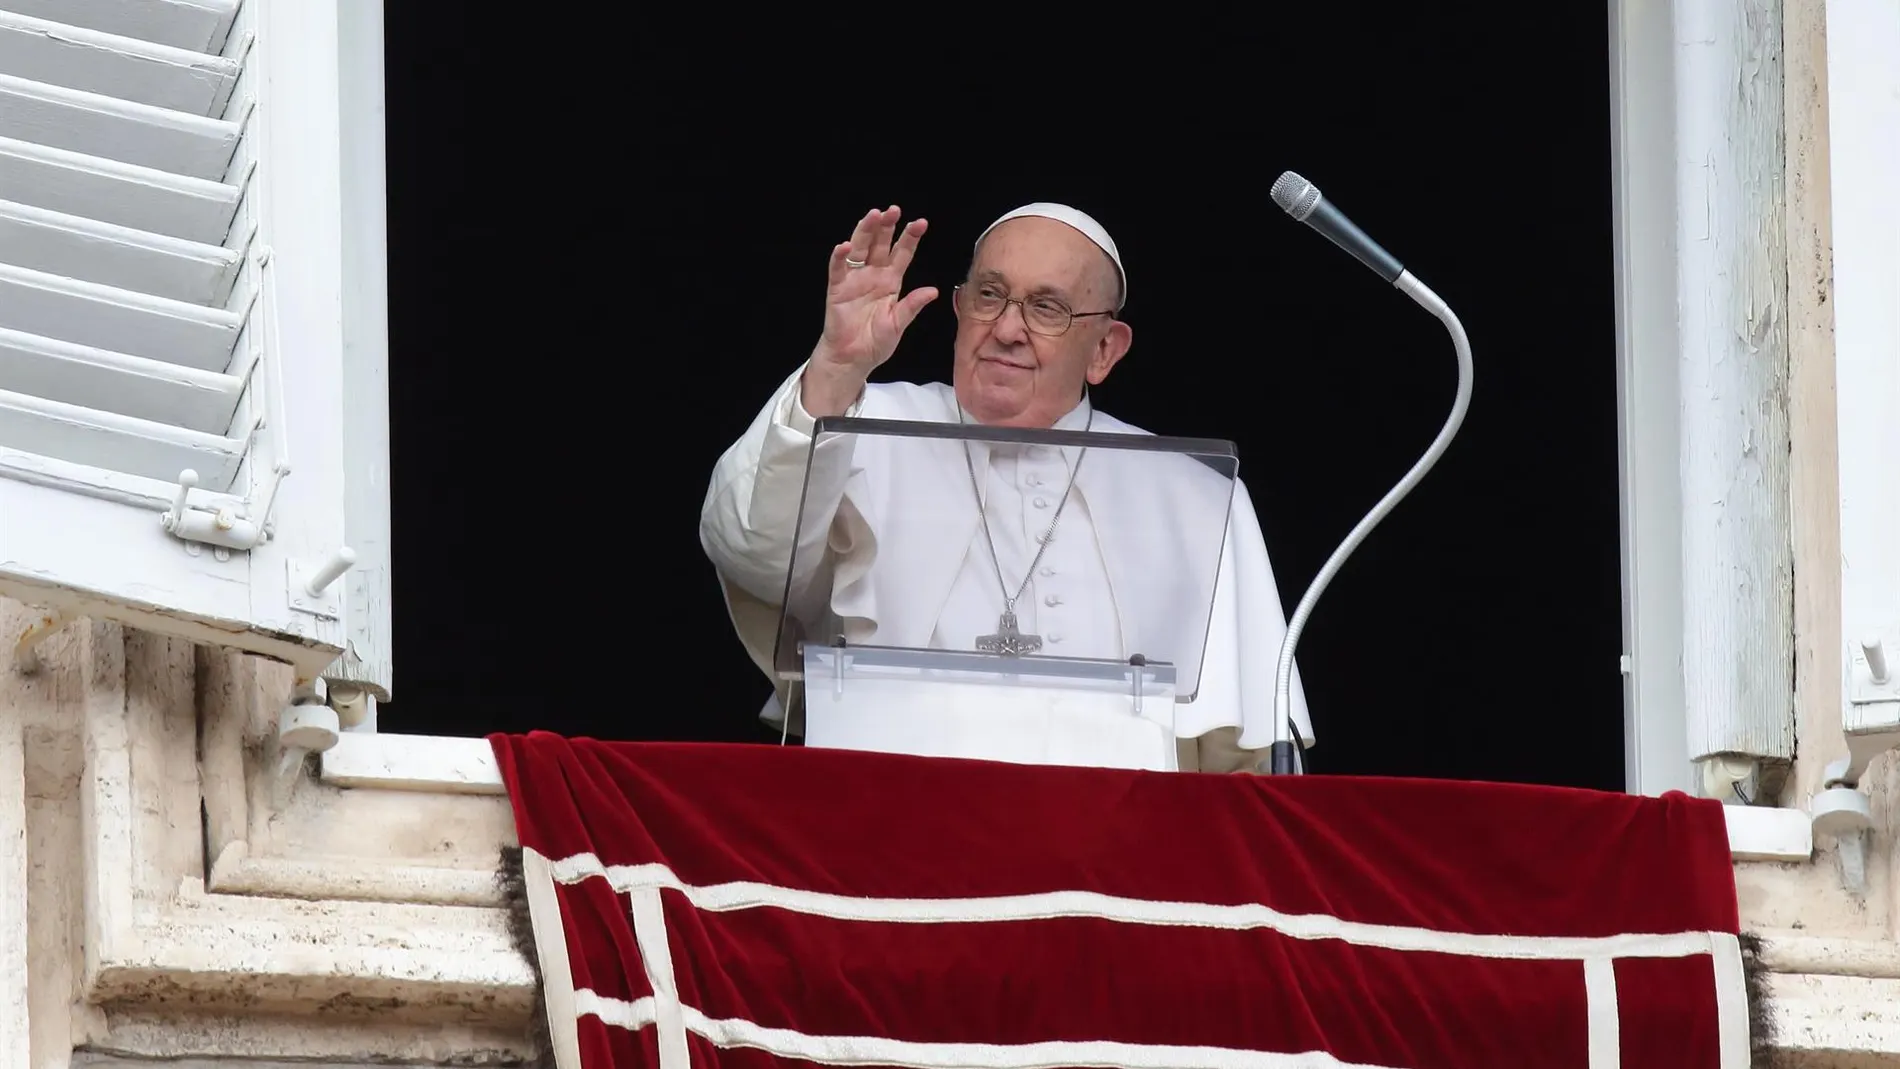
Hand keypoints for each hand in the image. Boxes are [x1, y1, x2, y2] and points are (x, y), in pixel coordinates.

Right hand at [802, 206, 938, 415]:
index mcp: (891, 281)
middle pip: (880, 244)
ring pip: (860, 249)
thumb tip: (933, 291)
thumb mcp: (898, 324)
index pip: (902, 254)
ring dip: (865, 232)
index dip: (910, 238)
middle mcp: (873, 275)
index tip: (921, 223)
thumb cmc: (876, 342)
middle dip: (886, 227)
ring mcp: (854, 279)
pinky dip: (840, 257)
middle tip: (893, 210)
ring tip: (872, 216)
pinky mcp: (837, 289)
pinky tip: (845, 246)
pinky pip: (837, 269)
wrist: (853, 359)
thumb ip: (912, 306)